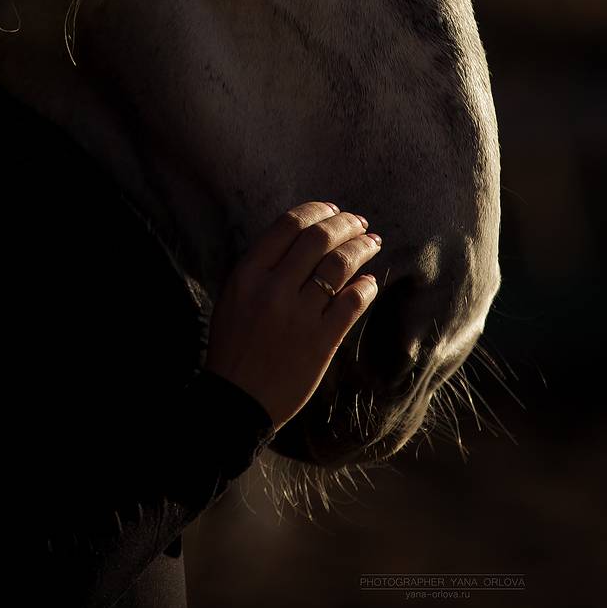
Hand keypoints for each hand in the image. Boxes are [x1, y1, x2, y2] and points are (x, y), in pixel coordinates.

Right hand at [203, 201, 380, 430]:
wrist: (238, 398)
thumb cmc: (234, 344)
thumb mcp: (234, 295)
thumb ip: (263, 267)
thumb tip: (306, 239)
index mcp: (248, 273)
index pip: (288, 225)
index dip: (316, 211)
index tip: (332, 209)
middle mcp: (273, 288)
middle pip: (319, 239)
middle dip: (345, 224)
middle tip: (359, 222)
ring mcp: (299, 315)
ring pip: (340, 266)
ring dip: (361, 248)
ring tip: (372, 244)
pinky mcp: (321, 341)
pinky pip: (351, 303)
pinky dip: (365, 287)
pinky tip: (370, 282)